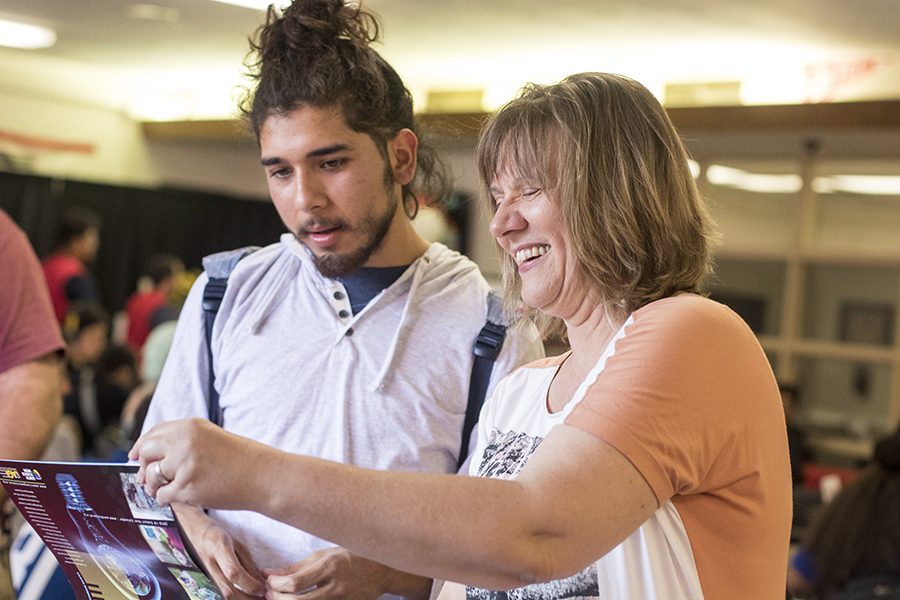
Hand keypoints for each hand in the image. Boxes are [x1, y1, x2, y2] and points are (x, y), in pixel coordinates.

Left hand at [129, 418, 276, 507]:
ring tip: (171, 488)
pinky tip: (184, 495)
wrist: (262, 475)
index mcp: (190, 426)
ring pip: (151, 476)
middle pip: (146, 452)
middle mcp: (184, 442)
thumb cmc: (239, 459)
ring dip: (155, 485)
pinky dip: (168, 498)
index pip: (153, 434)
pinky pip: (163, 495)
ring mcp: (184, 465)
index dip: (141, 446)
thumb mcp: (209, 437)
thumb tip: (146, 454)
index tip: (135, 456)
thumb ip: (181, 440)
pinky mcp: (187, 488)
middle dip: (144, 466)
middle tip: (148, 477)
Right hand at [176, 504, 265, 598]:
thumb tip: (261, 582)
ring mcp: (202, 574)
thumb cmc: (217, 535)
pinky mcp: (201, 581)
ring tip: (254, 599)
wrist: (191, 532)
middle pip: (227, 590)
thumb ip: (248, 563)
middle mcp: (208, 562)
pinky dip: (232, 598)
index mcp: (219, 546)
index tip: (262, 588)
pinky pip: (217, 594)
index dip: (249, 583)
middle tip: (262, 598)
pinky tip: (243, 597)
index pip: (233, 572)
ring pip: (222, 596)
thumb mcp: (237, 543)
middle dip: (247, 598)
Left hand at [265, 547, 431, 599]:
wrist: (382, 571)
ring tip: (280, 599)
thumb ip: (296, 566)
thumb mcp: (324, 555)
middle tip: (269, 594)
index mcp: (330, 566)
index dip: (275, 585)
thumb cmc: (351, 557)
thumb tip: (268, 572)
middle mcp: (335, 586)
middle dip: (277, 599)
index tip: (269, 581)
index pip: (295, 582)